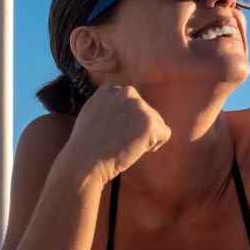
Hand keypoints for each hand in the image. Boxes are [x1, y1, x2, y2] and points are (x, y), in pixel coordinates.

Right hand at [55, 82, 170, 187]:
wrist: (84, 161)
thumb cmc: (85, 144)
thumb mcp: (91, 112)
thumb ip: (108, 104)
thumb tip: (124, 107)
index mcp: (111, 88)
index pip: (131, 100)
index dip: (126, 118)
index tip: (113, 131)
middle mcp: (127, 93)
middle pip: (146, 111)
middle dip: (137, 126)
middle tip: (118, 141)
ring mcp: (140, 107)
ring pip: (156, 122)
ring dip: (145, 136)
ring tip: (125, 146)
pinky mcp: (150, 124)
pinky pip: (165, 134)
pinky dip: (155, 145)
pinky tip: (137, 150)